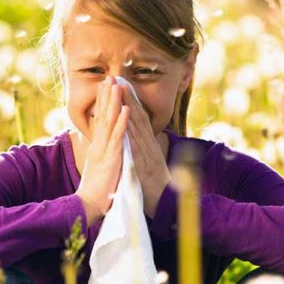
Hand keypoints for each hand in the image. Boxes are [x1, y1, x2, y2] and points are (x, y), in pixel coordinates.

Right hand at [75, 76, 129, 225]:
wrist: (88, 206)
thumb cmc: (96, 190)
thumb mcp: (98, 168)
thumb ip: (100, 155)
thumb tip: (101, 147)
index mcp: (97, 147)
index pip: (99, 120)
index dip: (103, 103)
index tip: (105, 87)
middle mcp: (98, 145)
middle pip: (102, 116)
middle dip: (106, 96)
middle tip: (109, 77)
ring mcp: (104, 150)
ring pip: (109, 122)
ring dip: (114, 103)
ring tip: (117, 86)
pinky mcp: (111, 158)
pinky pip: (118, 138)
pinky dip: (122, 122)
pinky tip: (126, 109)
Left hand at [120, 84, 170, 218]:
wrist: (165, 205)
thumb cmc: (154, 186)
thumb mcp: (147, 163)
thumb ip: (142, 150)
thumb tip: (137, 139)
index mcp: (148, 144)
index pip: (138, 118)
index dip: (130, 101)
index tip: (121, 85)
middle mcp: (149, 145)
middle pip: (137, 117)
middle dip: (128, 97)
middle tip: (118, 78)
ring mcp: (148, 152)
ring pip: (137, 126)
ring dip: (128, 107)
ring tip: (120, 90)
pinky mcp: (145, 164)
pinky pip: (136, 145)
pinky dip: (131, 131)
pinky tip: (125, 119)